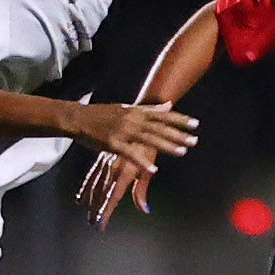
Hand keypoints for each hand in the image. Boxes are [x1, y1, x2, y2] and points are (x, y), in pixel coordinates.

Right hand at [70, 101, 197, 174]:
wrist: (79, 117)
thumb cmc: (103, 113)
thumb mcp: (127, 108)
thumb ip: (148, 109)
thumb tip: (168, 105)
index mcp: (136, 111)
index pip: (163, 115)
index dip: (180, 119)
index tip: (196, 124)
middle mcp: (132, 120)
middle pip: (159, 128)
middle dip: (178, 134)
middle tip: (195, 140)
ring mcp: (123, 131)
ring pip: (148, 139)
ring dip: (166, 146)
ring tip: (182, 152)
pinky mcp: (113, 143)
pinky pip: (130, 154)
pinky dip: (142, 161)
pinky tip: (154, 169)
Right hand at [77, 149, 154, 228]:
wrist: (139, 121)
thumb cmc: (148, 145)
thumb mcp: (147, 167)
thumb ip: (142, 190)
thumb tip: (144, 209)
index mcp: (124, 171)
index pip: (113, 197)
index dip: (105, 211)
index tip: (100, 223)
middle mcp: (112, 168)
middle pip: (101, 193)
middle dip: (96, 209)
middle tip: (92, 223)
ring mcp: (105, 163)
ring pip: (94, 185)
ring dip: (91, 200)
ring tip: (87, 213)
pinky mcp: (102, 158)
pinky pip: (92, 175)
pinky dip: (86, 187)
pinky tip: (81, 197)